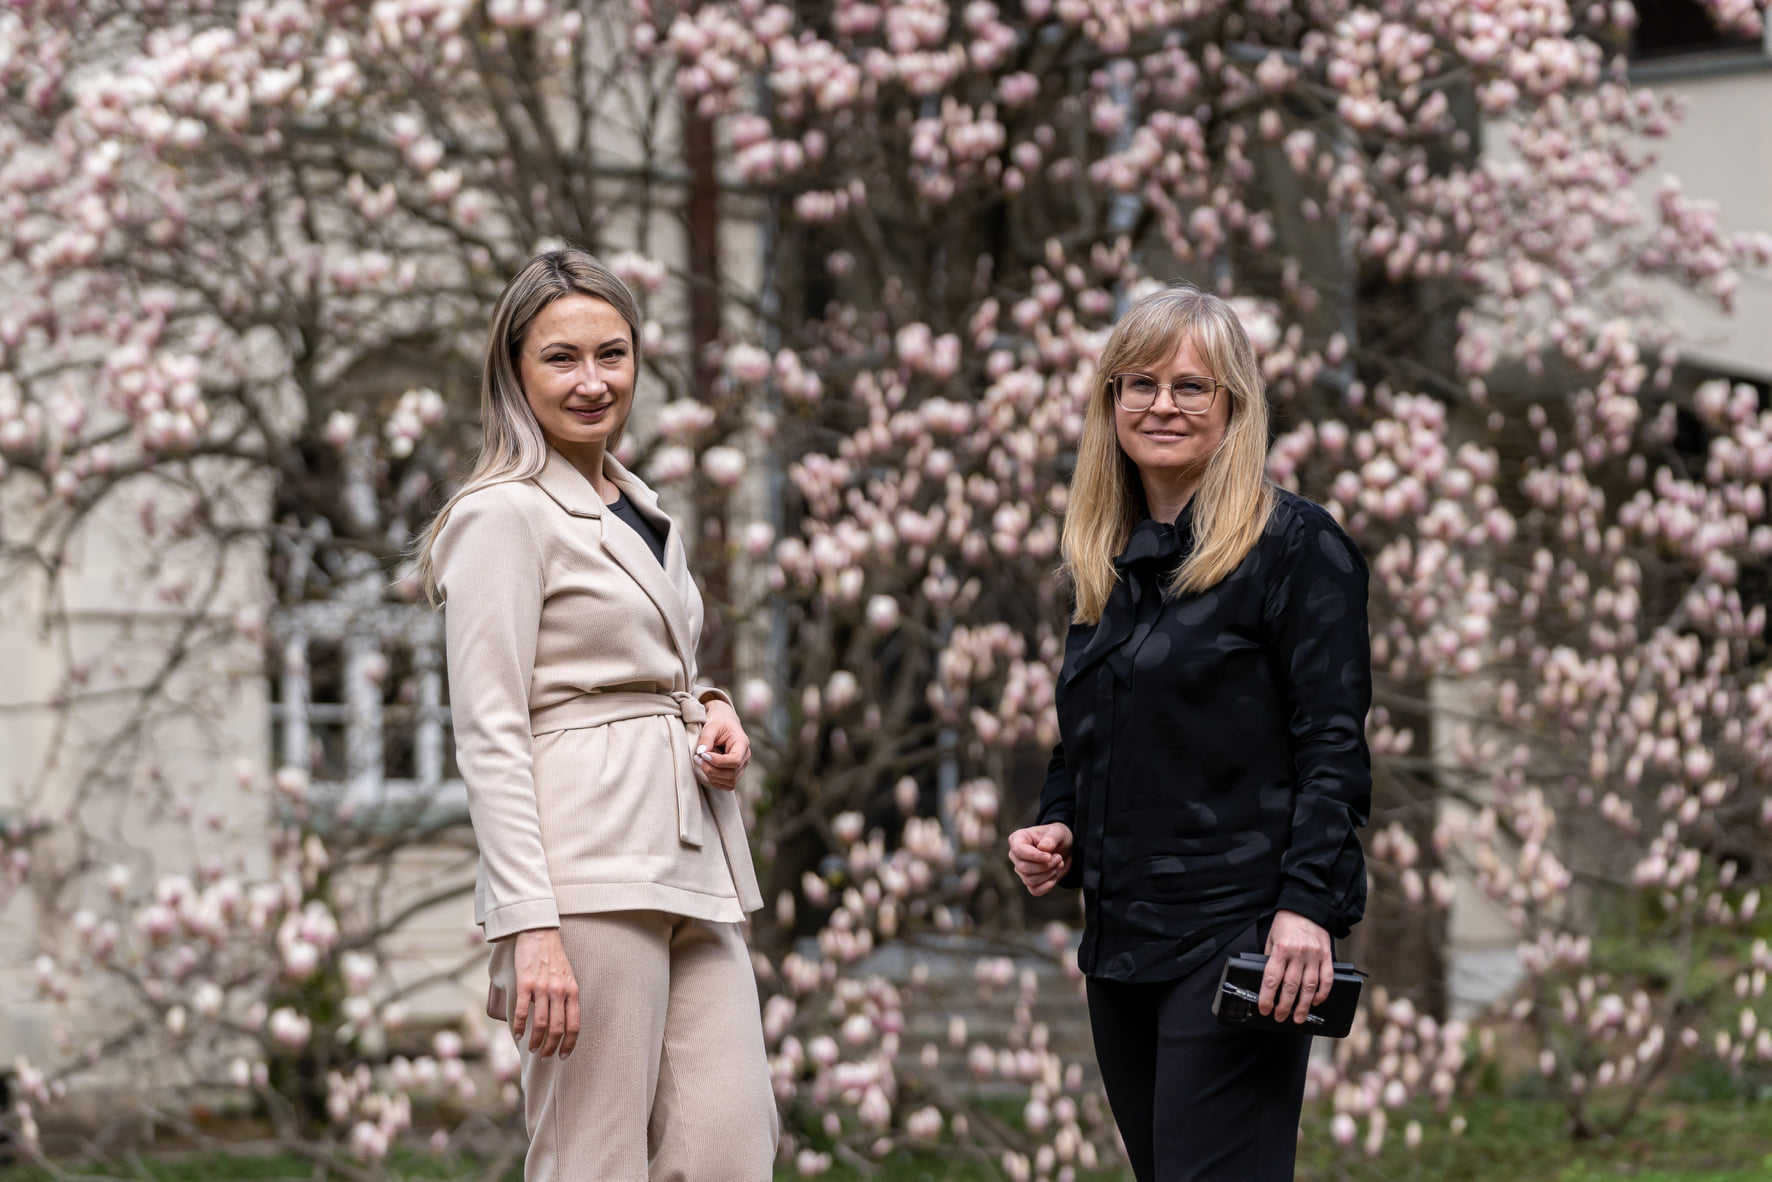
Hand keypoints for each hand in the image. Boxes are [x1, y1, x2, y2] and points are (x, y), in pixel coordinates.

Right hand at [511, 927, 579, 1057]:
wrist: (539, 933)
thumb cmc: (553, 957)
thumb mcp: (568, 976)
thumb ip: (566, 996)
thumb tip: (561, 1020)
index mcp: (572, 990)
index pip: (574, 1024)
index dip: (569, 1043)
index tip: (563, 1055)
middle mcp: (559, 991)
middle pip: (557, 1028)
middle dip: (551, 1047)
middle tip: (544, 1056)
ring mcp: (542, 988)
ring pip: (540, 1023)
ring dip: (536, 1040)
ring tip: (532, 1048)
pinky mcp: (525, 983)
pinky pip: (521, 1010)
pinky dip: (519, 1026)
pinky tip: (517, 1034)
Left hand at [694, 698, 750, 791]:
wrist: (723, 721)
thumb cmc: (718, 722)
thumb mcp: (711, 726)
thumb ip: (706, 739)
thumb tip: (701, 753)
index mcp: (742, 743)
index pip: (735, 760)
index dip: (718, 761)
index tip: (703, 754)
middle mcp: (745, 757)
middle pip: (732, 773)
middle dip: (712, 769)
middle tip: (697, 758)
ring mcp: (742, 766)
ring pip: (730, 781)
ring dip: (712, 776)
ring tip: (700, 762)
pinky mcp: (735, 772)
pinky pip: (728, 784)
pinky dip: (716, 781)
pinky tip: (706, 769)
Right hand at [1007, 823, 1073, 895]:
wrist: (1064, 848)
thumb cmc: (1056, 837)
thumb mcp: (1057, 832)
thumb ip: (1051, 838)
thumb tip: (1043, 848)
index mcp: (1018, 839)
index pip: (1018, 850)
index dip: (1034, 856)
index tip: (1049, 857)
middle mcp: (1016, 856)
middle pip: (1024, 868)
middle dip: (1045, 866)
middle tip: (1059, 858)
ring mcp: (1021, 870)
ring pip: (1030, 880)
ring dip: (1049, 874)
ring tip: (1058, 864)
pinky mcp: (1030, 882)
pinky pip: (1035, 890)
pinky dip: (1047, 885)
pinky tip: (1055, 876)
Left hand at [1259, 909, 1331, 1023]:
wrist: (1308, 907)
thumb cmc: (1286, 923)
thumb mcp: (1271, 938)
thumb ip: (1270, 958)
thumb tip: (1268, 981)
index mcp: (1280, 949)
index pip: (1272, 979)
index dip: (1267, 997)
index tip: (1265, 1009)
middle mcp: (1298, 954)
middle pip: (1291, 987)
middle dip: (1284, 1006)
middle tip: (1280, 1017)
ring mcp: (1314, 956)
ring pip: (1309, 987)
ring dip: (1303, 1006)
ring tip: (1298, 1017)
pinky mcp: (1327, 956)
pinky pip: (1326, 979)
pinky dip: (1322, 993)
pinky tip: (1316, 1002)